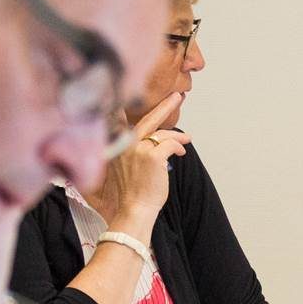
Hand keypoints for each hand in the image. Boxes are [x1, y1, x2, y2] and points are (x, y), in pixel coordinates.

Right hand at [87, 93, 189, 234]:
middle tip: (177, 96)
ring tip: (187, 139)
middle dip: (165, 106)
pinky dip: (179, 147)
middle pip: (147, 119)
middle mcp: (124, 144)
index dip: (134, 107)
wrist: (133, 209)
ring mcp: (138, 149)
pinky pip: (171, 145)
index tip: (141, 94)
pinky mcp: (153, 157)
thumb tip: (156, 138)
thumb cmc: (132, 191)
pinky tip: (181, 153)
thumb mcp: (126, 166)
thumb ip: (134, 149)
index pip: (123, 119)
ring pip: (163, 134)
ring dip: (178, 136)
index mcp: (115, 145)